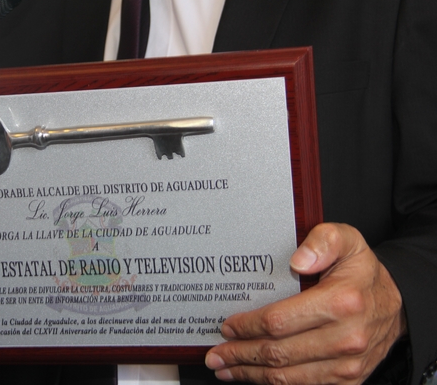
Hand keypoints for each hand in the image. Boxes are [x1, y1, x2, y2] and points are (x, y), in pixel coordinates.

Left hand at [205, 223, 406, 383]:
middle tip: (215, 353)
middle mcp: (345, 337)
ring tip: (226, 367)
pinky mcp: (347, 380)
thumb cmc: (362, 273)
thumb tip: (297, 260)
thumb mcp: (347, 240)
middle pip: (278, 353)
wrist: (395, 305)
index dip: (248, 326)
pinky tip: (254, 376)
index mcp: (341, 302)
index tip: (228, 326)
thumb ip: (322, 241)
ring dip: (251, 374)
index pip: (280, 321)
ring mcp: (347, 364)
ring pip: (287, 376)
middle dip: (240, 354)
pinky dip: (275, 384)